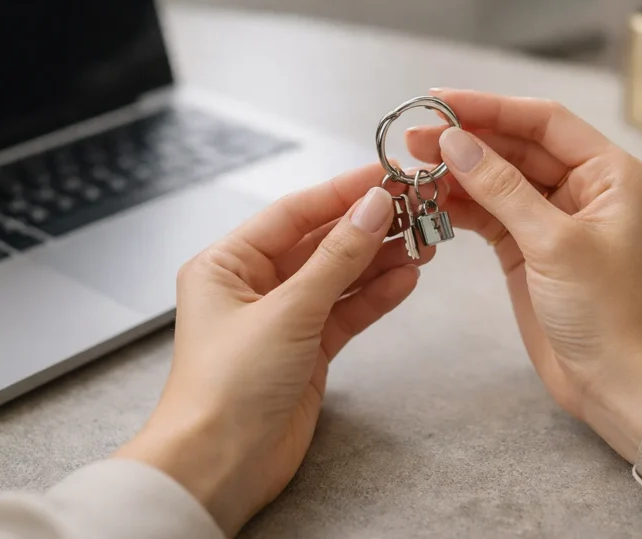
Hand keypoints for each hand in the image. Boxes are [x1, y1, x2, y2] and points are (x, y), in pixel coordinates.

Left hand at [115, 165, 430, 535]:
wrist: (219, 467)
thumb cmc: (224, 389)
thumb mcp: (287, 311)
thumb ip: (337, 258)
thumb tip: (374, 208)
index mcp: (227, 263)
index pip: (294, 212)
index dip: (342, 192)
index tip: (386, 176)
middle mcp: (254, 285)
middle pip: (321, 242)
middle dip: (368, 227)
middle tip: (415, 208)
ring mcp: (284, 317)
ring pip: (340, 276)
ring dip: (380, 259)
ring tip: (422, 241)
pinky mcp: (308, 349)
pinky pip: (348, 311)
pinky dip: (376, 296)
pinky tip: (407, 278)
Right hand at [406, 90, 641, 459]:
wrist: (617, 384)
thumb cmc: (608, 312)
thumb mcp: (554, 243)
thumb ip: (502, 189)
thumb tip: (455, 142)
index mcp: (609, 172)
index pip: (544, 121)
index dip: (491, 107)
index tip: (440, 102)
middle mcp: (583, 187)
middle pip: (517, 147)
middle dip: (466, 140)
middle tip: (413, 138)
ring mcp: (553, 218)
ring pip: (498, 180)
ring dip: (457, 173)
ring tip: (410, 168)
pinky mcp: (529, 248)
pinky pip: (490, 214)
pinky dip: (460, 207)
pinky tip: (428, 200)